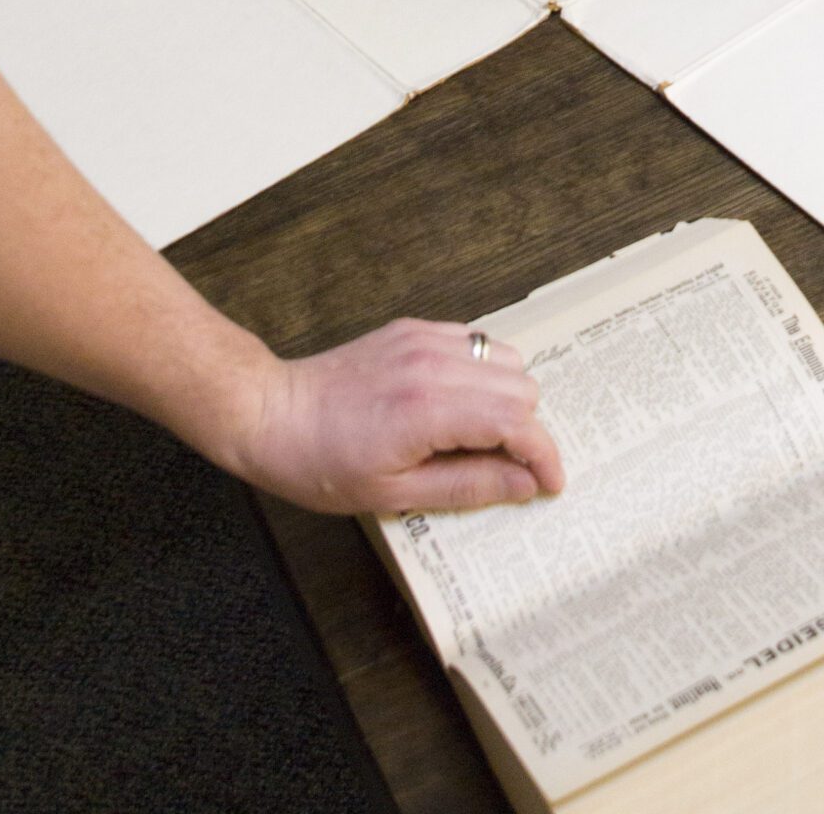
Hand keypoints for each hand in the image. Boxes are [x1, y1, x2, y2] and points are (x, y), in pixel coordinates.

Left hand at [231, 319, 565, 514]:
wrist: (272, 413)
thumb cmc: (321, 463)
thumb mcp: (394, 495)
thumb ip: (468, 485)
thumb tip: (524, 484)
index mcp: (428, 410)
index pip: (516, 422)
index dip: (543, 455)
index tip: (550, 482)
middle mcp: (433, 363)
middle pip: (521, 387)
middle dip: (526, 430)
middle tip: (508, 466)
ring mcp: (424, 339)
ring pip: (506, 357)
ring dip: (507, 398)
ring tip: (480, 435)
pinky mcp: (414, 328)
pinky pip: (475, 341)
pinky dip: (482, 372)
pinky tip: (457, 404)